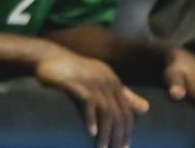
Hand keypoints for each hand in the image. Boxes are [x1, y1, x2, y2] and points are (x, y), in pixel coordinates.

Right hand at [34, 46, 149, 147]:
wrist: (48, 57)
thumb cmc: (75, 71)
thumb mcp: (102, 80)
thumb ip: (124, 94)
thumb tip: (146, 108)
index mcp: (113, 81)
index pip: (127, 111)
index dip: (127, 131)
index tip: (123, 146)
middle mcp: (105, 81)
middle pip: (119, 114)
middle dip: (118, 136)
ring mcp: (91, 82)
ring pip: (106, 112)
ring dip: (106, 133)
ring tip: (102, 147)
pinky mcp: (76, 83)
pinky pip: (88, 103)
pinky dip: (92, 119)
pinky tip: (91, 132)